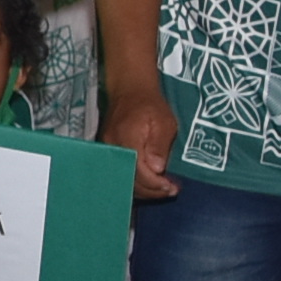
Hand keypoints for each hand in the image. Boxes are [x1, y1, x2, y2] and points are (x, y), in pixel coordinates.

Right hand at [100, 80, 181, 203]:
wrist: (129, 90)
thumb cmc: (149, 104)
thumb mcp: (164, 122)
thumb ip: (159, 146)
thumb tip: (157, 169)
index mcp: (128, 140)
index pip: (140, 172)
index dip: (156, 185)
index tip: (171, 188)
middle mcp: (113, 148)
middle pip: (130, 180)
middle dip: (151, 191)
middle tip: (170, 191)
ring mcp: (108, 151)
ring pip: (124, 179)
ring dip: (143, 188)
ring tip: (161, 188)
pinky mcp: (108, 152)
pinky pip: (121, 171)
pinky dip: (135, 180)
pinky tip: (148, 181)